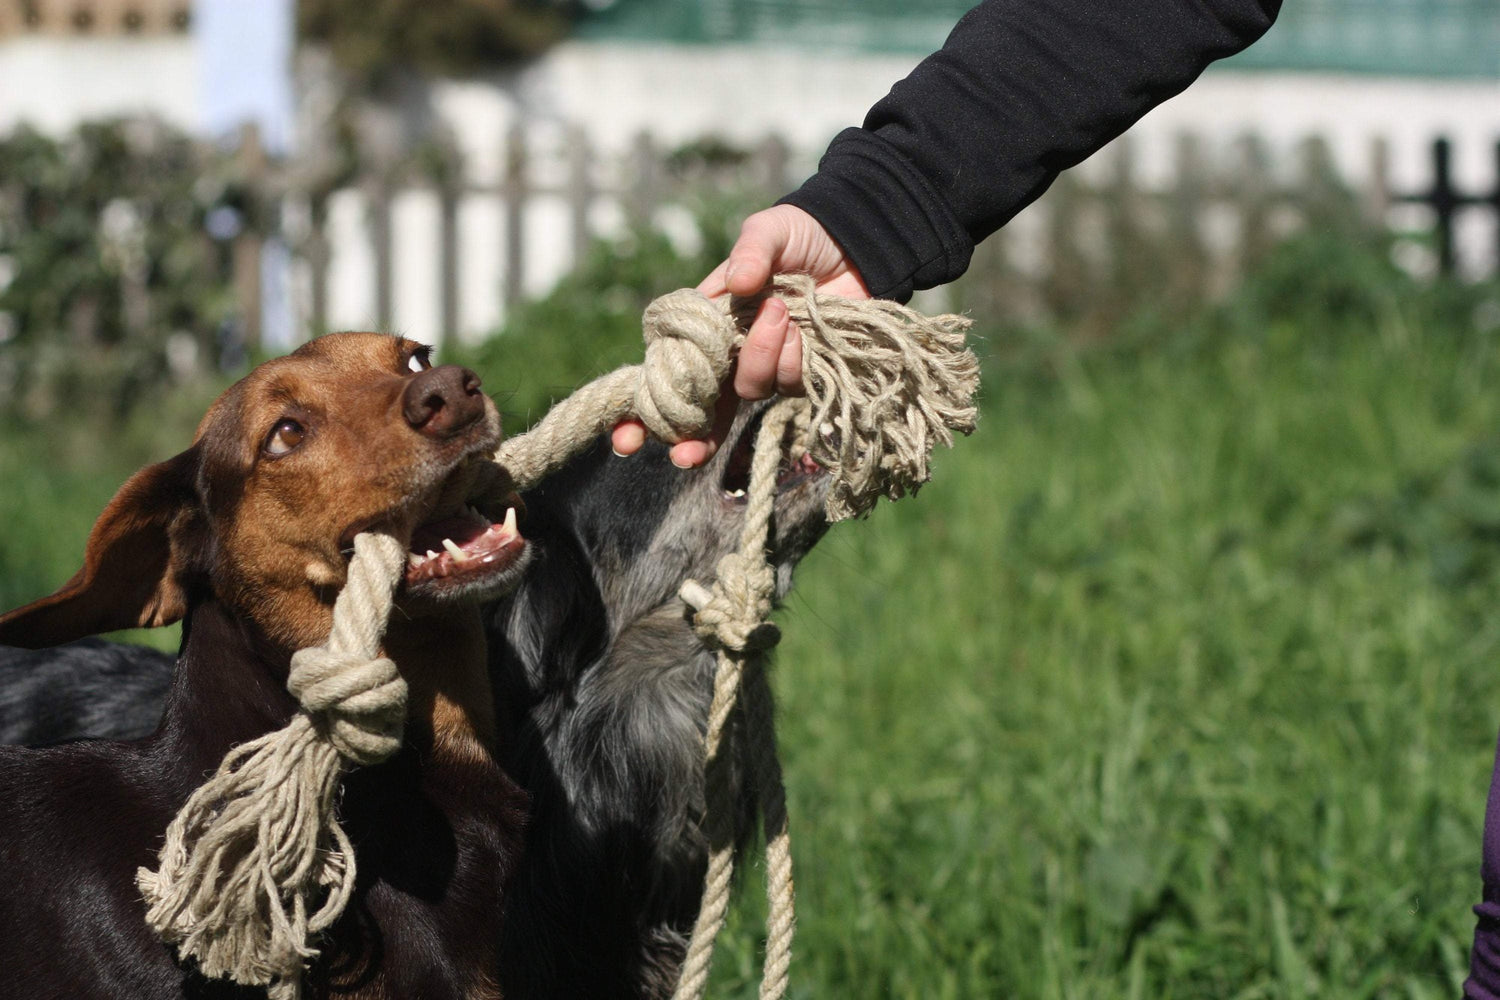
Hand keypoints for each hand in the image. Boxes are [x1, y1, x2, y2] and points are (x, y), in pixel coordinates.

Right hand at [612, 204, 869, 466]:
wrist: (855, 245)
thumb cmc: (800, 236)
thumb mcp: (769, 232)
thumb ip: (751, 253)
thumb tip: (739, 283)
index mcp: (705, 323)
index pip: (666, 369)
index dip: (642, 408)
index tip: (624, 437)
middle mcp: (729, 351)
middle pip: (702, 406)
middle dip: (690, 436)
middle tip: (682, 456)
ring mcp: (765, 365)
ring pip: (748, 389)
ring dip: (759, 358)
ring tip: (780, 312)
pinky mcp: (800, 371)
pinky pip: (787, 383)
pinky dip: (791, 358)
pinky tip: (799, 328)